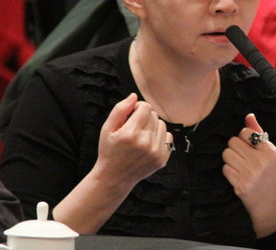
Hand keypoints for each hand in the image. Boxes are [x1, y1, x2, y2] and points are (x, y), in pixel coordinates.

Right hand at [53, 93, 173, 233]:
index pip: (145, 107)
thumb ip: (120, 110)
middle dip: (144, 117)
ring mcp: (156, 152)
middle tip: (134, 128)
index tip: (131, 116)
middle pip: (154, 115)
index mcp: (130, 134)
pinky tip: (148, 144)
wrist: (115, 178)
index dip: (137, 108)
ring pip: (162, 124)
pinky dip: (159, 137)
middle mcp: (145, 143)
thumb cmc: (110, 150)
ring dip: (152, 126)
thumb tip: (134, 96)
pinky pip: (168, 136)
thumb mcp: (107, 129)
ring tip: (141, 136)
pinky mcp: (163, 159)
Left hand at [222, 114, 275, 237]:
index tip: (248, 147)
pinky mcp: (240, 184)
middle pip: (232, 141)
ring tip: (239, 167)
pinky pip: (225, 168)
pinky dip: (228, 172)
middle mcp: (261, 161)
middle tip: (242, 158)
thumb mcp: (268, 154)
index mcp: (270, 151)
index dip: (243, 139)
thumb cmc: (268, 176)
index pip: (245, 132)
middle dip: (234, 149)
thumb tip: (249, 115)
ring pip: (226, 154)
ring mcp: (250, 173)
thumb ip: (258, 133)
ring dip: (230, 160)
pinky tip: (237, 177)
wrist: (268, 205)